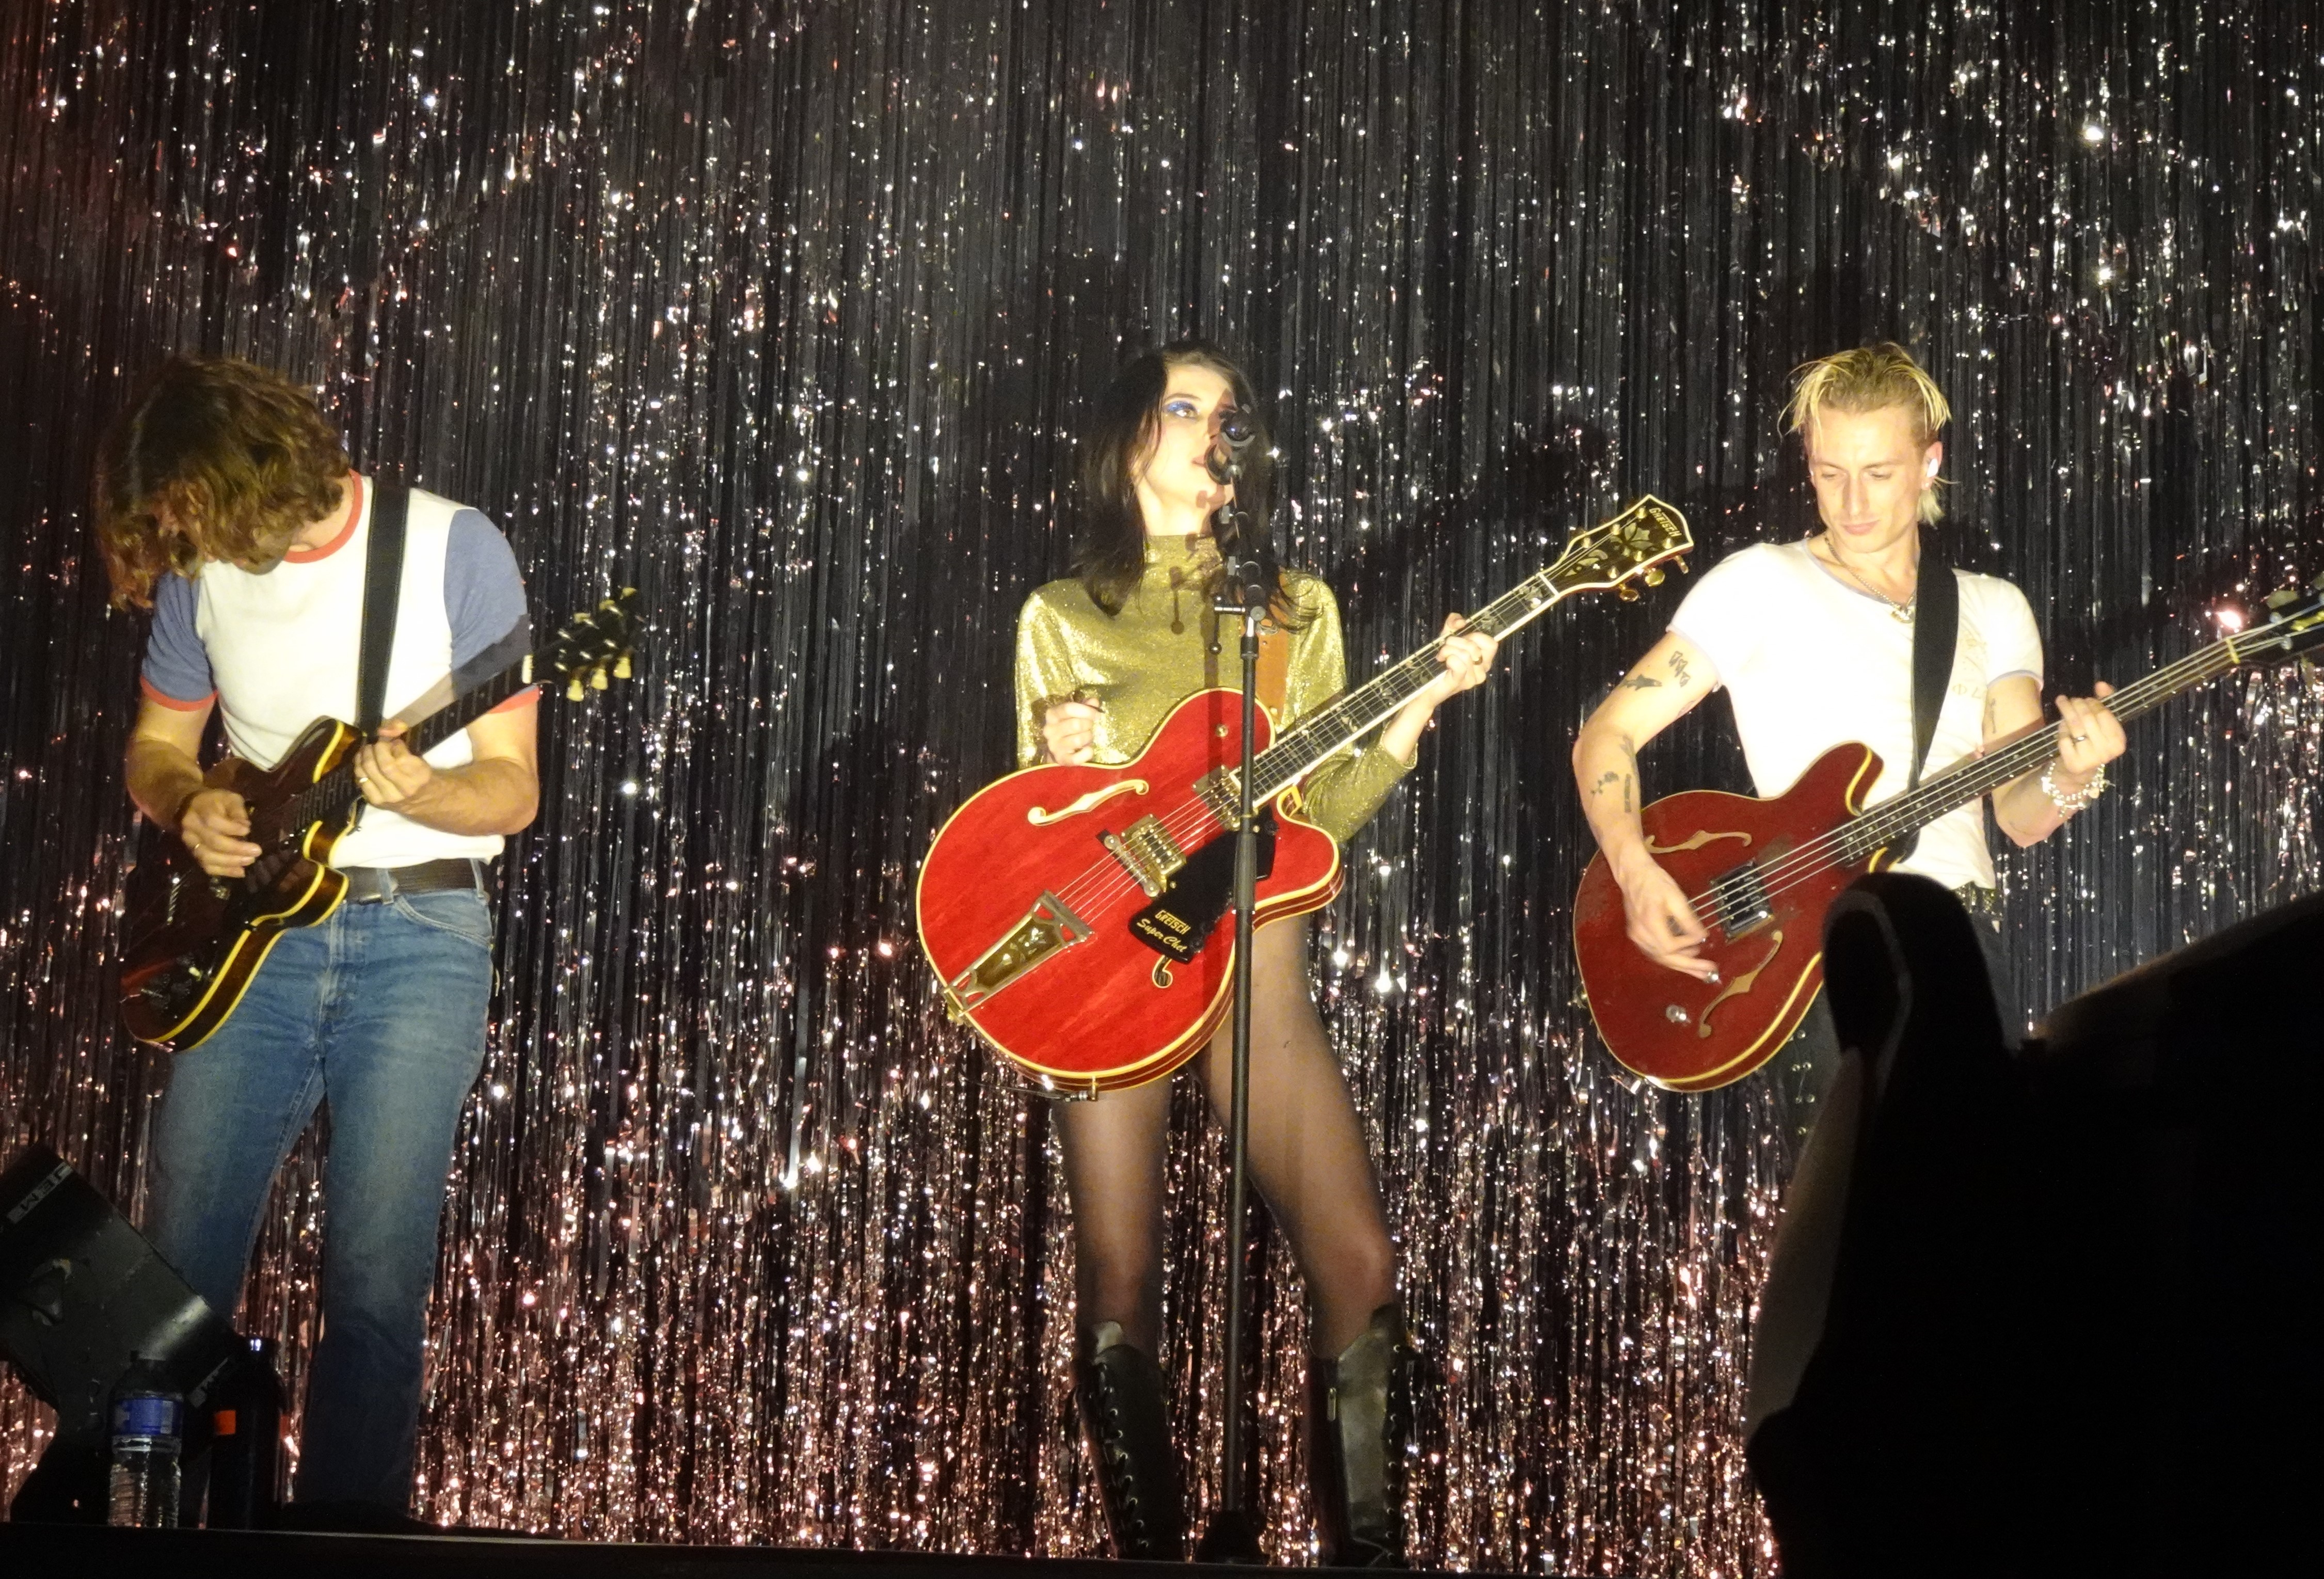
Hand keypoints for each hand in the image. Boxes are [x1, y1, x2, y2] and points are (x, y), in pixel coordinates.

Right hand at [178, 788, 259, 878]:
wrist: (191, 807)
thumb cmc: (215, 801)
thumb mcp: (229, 798)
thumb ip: (237, 810)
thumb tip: (245, 826)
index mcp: (200, 809)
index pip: (213, 821)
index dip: (231, 828)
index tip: (248, 831)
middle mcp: (192, 828)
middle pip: (213, 842)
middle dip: (236, 849)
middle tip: (256, 851)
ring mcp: (190, 843)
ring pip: (208, 857)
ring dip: (231, 862)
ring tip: (250, 861)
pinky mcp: (193, 854)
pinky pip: (206, 867)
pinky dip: (224, 871)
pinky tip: (240, 871)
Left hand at [354, 722, 435, 809]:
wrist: (421, 801)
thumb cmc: (420, 776)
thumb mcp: (418, 759)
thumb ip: (402, 743)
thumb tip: (383, 730)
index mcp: (420, 777)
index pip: (401, 757)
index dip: (393, 745)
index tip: (394, 741)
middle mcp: (404, 790)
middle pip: (384, 765)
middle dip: (377, 749)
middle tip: (377, 743)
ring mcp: (388, 797)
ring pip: (369, 771)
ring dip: (364, 755)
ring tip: (367, 749)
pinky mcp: (375, 801)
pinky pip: (360, 779)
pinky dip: (359, 767)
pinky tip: (362, 760)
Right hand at [1041, 699, 1100, 764]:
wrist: (1056, 749)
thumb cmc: (1068, 726)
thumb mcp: (1074, 713)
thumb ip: (1085, 706)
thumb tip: (1094, 701)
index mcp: (1052, 714)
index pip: (1068, 708)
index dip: (1086, 710)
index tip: (1097, 715)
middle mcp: (1049, 730)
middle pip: (1076, 724)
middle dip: (1088, 725)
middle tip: (1090, 726)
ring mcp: (1053, 745)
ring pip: (1078, 740)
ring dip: (1088, 738)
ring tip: (1087, 737)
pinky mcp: (1060, 759)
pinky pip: (1076, 758)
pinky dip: (1087, 753)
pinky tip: (1088, 749)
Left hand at [1417, 614, 1498, 705]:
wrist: (1425, 683)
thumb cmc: (1439, 661)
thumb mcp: (1447, 636)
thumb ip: (1454, 623)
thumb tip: (1461, 622)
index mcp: (1484, 659)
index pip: (1491, 643)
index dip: (1475, 636)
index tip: (1462, 638)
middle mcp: (1482, 670)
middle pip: (1475, 646)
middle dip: (1455, 641)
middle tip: (1446, 648)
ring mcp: (1472, 678)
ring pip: (1465, 654)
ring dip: (1447, 650)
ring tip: (1441, 657)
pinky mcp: (1460, 683)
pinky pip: (1458, 664)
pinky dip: (1448, 658)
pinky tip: (1444, 663)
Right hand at [1612, 848, 1717, 981]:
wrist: (1633, 875)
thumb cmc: (1655, 882)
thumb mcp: (1676, 897)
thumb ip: (1688, 920)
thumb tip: (1702, 937)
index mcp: (1649, 923)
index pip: (1670, 946)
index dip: (1687, 945)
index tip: (1701, 937)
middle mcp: (1640, 934)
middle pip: (1665, 958)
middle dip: (1688, 966)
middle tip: (1708, 973)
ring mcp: (1636, 936)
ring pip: (1660, 958)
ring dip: (1681, 965)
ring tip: (1700, 971)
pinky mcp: (1637, 935)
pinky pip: (1655, 952)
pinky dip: (1670, 958)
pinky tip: (1683, 960)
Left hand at [2051, 680, 2125, 788]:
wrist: (2079, 771)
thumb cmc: (2092, 742)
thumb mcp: (2102, 724)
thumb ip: (2104, 702)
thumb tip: (2101, 684)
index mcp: (2119, 741)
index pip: (2103, 713)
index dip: (2092, 703)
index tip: (2084, 699)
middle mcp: (2107, 751)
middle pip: (2087, 718)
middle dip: (2076, 704)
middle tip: (2069, 700)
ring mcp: (2090, 758)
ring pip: (2074, 726)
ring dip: (2066, 711)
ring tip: (2062, 703)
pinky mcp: (2074, 763)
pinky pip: (2064, 738)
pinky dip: (2061, 729)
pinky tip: (2061, 725)